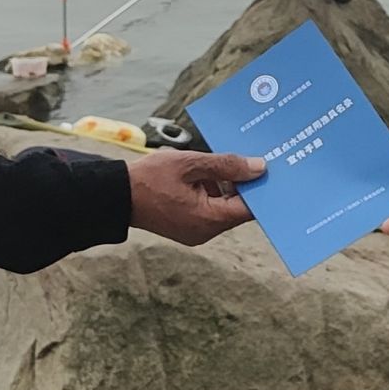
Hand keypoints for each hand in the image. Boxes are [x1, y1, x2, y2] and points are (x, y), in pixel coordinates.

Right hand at [127, 151, 262, 244]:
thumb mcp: (189, 163)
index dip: (262, 189)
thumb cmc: (149, 178)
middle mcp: (205, 231)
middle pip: (237, 208)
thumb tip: (259, 167)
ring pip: (224, 208)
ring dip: (227, 186)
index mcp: (208, 219)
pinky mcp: (188, 227)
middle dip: (245, 184)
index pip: (249, 209)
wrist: (115, 195)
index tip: (273, 171)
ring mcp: (196, 231)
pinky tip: (211, 171)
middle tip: (256, 158)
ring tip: (230, 160)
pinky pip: (210, 209)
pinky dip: (213, 192)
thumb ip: (225, 165)